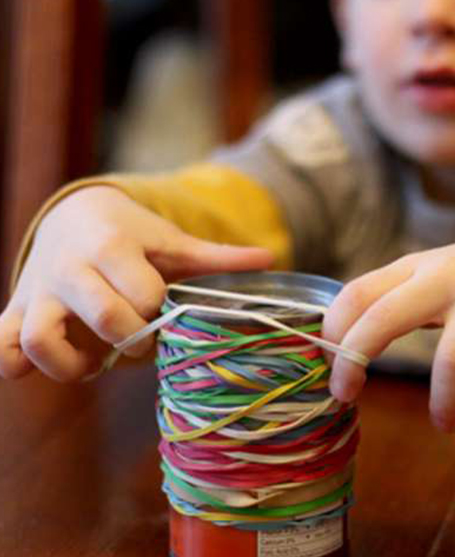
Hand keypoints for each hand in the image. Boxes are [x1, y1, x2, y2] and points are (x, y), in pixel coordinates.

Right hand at [0, 186, 272, 380]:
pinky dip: (12, 363)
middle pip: (105, 318)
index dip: (161, 314)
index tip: (165, 314)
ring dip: (73, 366)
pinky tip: (37, 368)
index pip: (145, 294)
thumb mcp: (171, 241)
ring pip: (40, 339)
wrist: (72, 216)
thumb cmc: (133, 236)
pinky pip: (2, 344)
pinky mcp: (17, 311)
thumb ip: (215, 257)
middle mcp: (70, 268)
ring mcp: (39, 292)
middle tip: (139, 342)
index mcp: (113, 246)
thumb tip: (269, 257)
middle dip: (131, 341)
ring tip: (94, 365)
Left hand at [323, 230, 454, 444]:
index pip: (357, 294)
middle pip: (385, 316)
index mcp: (415, 268)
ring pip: (452, 357)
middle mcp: (446, 277)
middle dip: (354, 359)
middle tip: (345, 396)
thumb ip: (388, 300)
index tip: (330, 370)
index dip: (333, 333)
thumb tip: (336, 350)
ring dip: (444, 401)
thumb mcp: (427, 275)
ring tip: (446, 424)